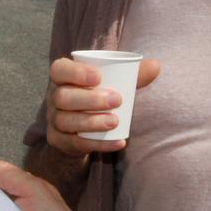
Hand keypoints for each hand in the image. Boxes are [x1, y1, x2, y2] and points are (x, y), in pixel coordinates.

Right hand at [44, 56, 160, 156]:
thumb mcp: (115, 83)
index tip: (98, 77)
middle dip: (89, 99)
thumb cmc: (102, 96)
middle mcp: (54, 98)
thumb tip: (156, 66)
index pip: (59, 69)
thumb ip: (135, 75)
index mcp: (63, 78)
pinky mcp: (59, 141)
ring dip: (91, 122)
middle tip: (116, 100)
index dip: (75, 72)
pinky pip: (76, 144)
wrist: (87, 128)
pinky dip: (99, 144)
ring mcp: (54, 121)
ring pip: (66, 121)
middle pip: (63, 97)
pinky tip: (118, 142)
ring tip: (115, 121)